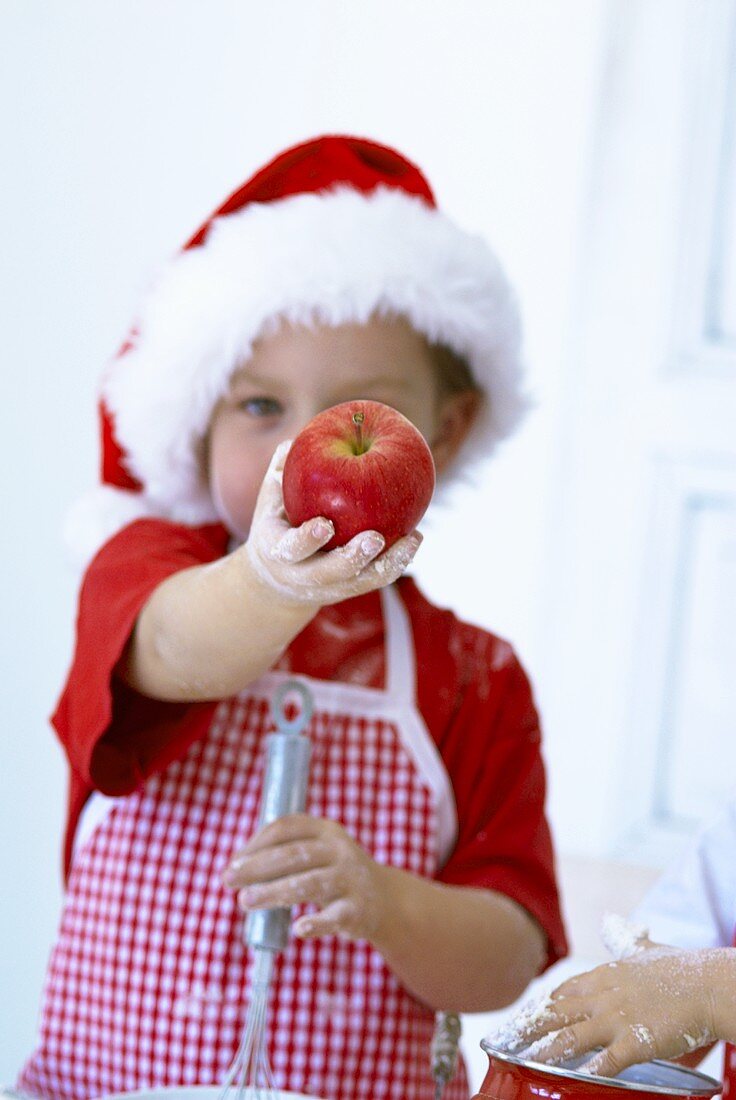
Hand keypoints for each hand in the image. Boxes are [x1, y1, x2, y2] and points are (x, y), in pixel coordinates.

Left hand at [222, 813, 392, 941]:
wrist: (384, 900)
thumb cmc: (334, 874)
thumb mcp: (317, 853)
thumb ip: (284, 854)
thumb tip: (236, 868)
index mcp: (326, 830)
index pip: (286, 828)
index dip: (256, 843)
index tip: (233, 862)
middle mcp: (340, 850)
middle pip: (293, 855)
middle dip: (256, 867)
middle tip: (228, 881)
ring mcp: (351, 879)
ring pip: (309, 884)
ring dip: (273, 893)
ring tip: (244, 902)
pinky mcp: (358, 910)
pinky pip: (334, 917)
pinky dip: (316, 923)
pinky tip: (298, 929)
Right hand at [244, 441, 421, 607]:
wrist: (277, 582)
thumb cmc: (278, 527)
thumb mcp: (269, 501)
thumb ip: (278, 473)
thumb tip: (292, 442)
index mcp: (279, 552)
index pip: (291, 549)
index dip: (307, 540)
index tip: (325, 525)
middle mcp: (303, 576)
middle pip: (330, 573)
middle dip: (353, 558)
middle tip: (375, 538)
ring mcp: (329, 587)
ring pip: (361, 582)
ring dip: (389, 563)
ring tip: (412, 540)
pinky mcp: (350, 589)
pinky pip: (377, 579)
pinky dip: (397, 562)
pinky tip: (414, 539)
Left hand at [511, 944, 730, 1075]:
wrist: (707, 984)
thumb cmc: (680, 968)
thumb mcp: (644, 947)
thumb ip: (624, 938)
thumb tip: (611, 920)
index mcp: (603, 975)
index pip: (562, 991)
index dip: (540, 1006)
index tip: (523, 1016)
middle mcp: (603, 995)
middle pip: (556, 1012)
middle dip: (529, 1026)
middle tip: (506, 1037)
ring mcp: (617, 1018)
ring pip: (571, 1036)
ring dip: (545, 1049)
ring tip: (523, 1058)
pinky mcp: (635, 1042)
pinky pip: (606, 1060)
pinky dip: (587, 1069)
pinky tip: (572, 1077)